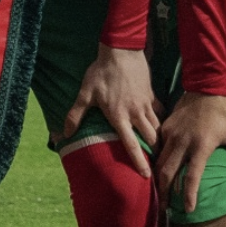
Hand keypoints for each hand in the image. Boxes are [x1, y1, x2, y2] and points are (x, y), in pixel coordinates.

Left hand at [59, 45, 162, 176]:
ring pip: (158, 127)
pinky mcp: (151, 95)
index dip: (138, 161)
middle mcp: (135, 113)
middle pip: (151, 139)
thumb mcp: (85, 93)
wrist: (121, 51)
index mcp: (119, 116)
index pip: (131, 144)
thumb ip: (76, 114)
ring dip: (159, 140)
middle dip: (155, 154)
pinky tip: (160, 126)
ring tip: (161, 152)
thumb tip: (65, 134)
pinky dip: (161, 121)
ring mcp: (145, 104)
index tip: (145, 175)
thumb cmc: (101, 72)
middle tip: (156, 167)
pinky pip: (160, 112)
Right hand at [155, 92, 225, 213]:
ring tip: (160, 193)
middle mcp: (183, 141)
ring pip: (160, 161)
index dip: (189, 195)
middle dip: (164, 193)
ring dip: (159, 179)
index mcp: (202, 145)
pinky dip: (158, 161)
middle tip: (164, 208)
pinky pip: (158, 148)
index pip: (192, 176)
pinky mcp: (166, 126)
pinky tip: (159, 170)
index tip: (188, 210)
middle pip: (168, 173)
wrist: (207, 86)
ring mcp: (172, 133)